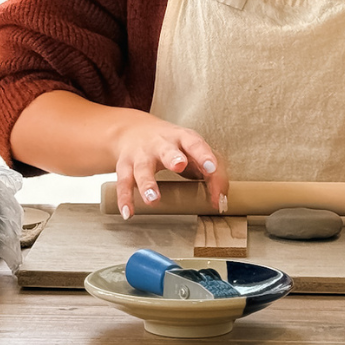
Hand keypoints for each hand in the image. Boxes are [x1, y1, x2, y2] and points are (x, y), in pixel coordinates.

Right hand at [112, 115, 228, 218]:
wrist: (134, 131)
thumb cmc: (173, 146)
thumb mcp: (193, 152)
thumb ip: (212, 174)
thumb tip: (221, 201)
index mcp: (182, 138)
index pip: (195, 144)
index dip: (204, 155)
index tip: (211, 167)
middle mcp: (160, 144)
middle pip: (166, 150)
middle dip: (173, 157)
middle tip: (179, 165)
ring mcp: (141, 155)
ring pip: (143, 168)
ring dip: (147, 183)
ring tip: (153, 199)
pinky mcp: (125, 166)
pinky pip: (124, 183)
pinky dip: (125, 199)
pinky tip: (129, 213)